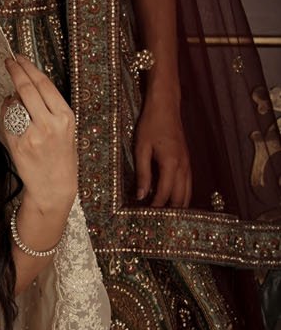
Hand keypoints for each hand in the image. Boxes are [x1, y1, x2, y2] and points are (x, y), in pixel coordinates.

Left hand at [2, 54, 76, 216]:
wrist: (54, 187)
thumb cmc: (62, 157)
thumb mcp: (65, 129)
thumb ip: (49, 108)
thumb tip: (26, 86)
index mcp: (65, 117)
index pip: (43, 85)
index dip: (29, 68)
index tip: (19, 58)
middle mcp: (49, 124)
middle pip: (27, 89)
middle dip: (15, 71)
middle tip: (9, 61)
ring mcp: (31, 135)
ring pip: (15, 103)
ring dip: (12, 95)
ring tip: (17, 98)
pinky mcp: (17, 144)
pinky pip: (7, 120)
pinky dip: (7, 111)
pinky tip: (11, 112)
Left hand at [133, 85, 191, 207]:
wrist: (166, 106)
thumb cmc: (151, 124)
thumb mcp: (141, 148)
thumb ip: (143, 173)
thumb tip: (141, 195)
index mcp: (171, 164)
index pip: (164, 194)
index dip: (156, 208)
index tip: (146, 218)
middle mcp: (183, 166)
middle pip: (180, 198)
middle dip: (169, 212)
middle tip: (158, 224)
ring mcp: (187, 163)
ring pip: (187, 192)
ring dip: (178, 206)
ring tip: (167, 218)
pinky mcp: (187, 161)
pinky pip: (188, 184)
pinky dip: (182, 195)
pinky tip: (174, 202)